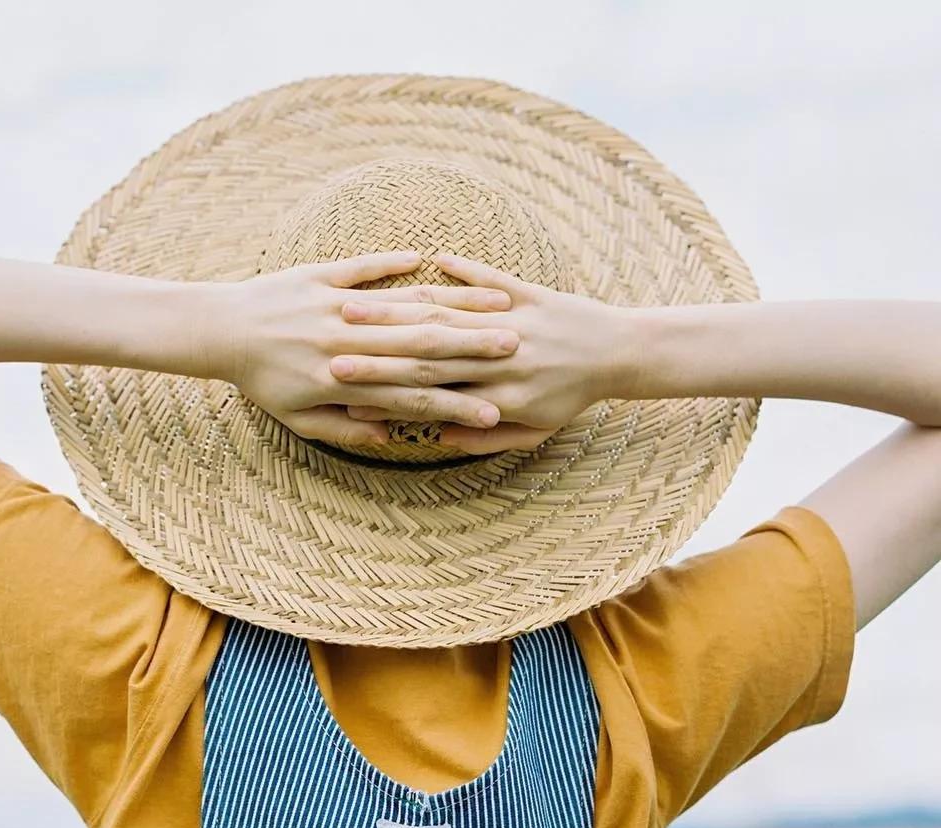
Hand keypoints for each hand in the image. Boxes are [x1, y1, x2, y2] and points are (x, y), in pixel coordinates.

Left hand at [184, 251, 518, 448]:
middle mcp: (345, 342)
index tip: (495, 411)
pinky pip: (363, 264)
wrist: (218, 331)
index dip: (455, 405)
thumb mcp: (299, 420)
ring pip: (401, 305)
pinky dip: (393, 261)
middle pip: (419, 347)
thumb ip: (347, 431)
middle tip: (516, 348)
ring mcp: (333, 305)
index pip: (412, 395)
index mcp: (344, 383)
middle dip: (471, 348)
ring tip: (487, 303)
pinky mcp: (319, 275)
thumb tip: (391, 436)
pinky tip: (431, 257)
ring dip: (447, 303)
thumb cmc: (261, 381)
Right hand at [340, 253, 638, 452]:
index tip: (340, 383)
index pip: (428, 393)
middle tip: (333, 343)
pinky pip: (495, 278)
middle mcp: (505, 362)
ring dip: (405, 308)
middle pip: (430, 353)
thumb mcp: (535, 431)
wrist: (624, 355)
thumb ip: (487, 441)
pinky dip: (468, 269)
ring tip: (365, 301)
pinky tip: (434, 257)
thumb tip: (440, 441)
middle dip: (378, 348)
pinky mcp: (531, 293)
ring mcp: (519, 323)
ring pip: (455, 315)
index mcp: (501, 399)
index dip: (382, 388)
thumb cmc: (575, 396)